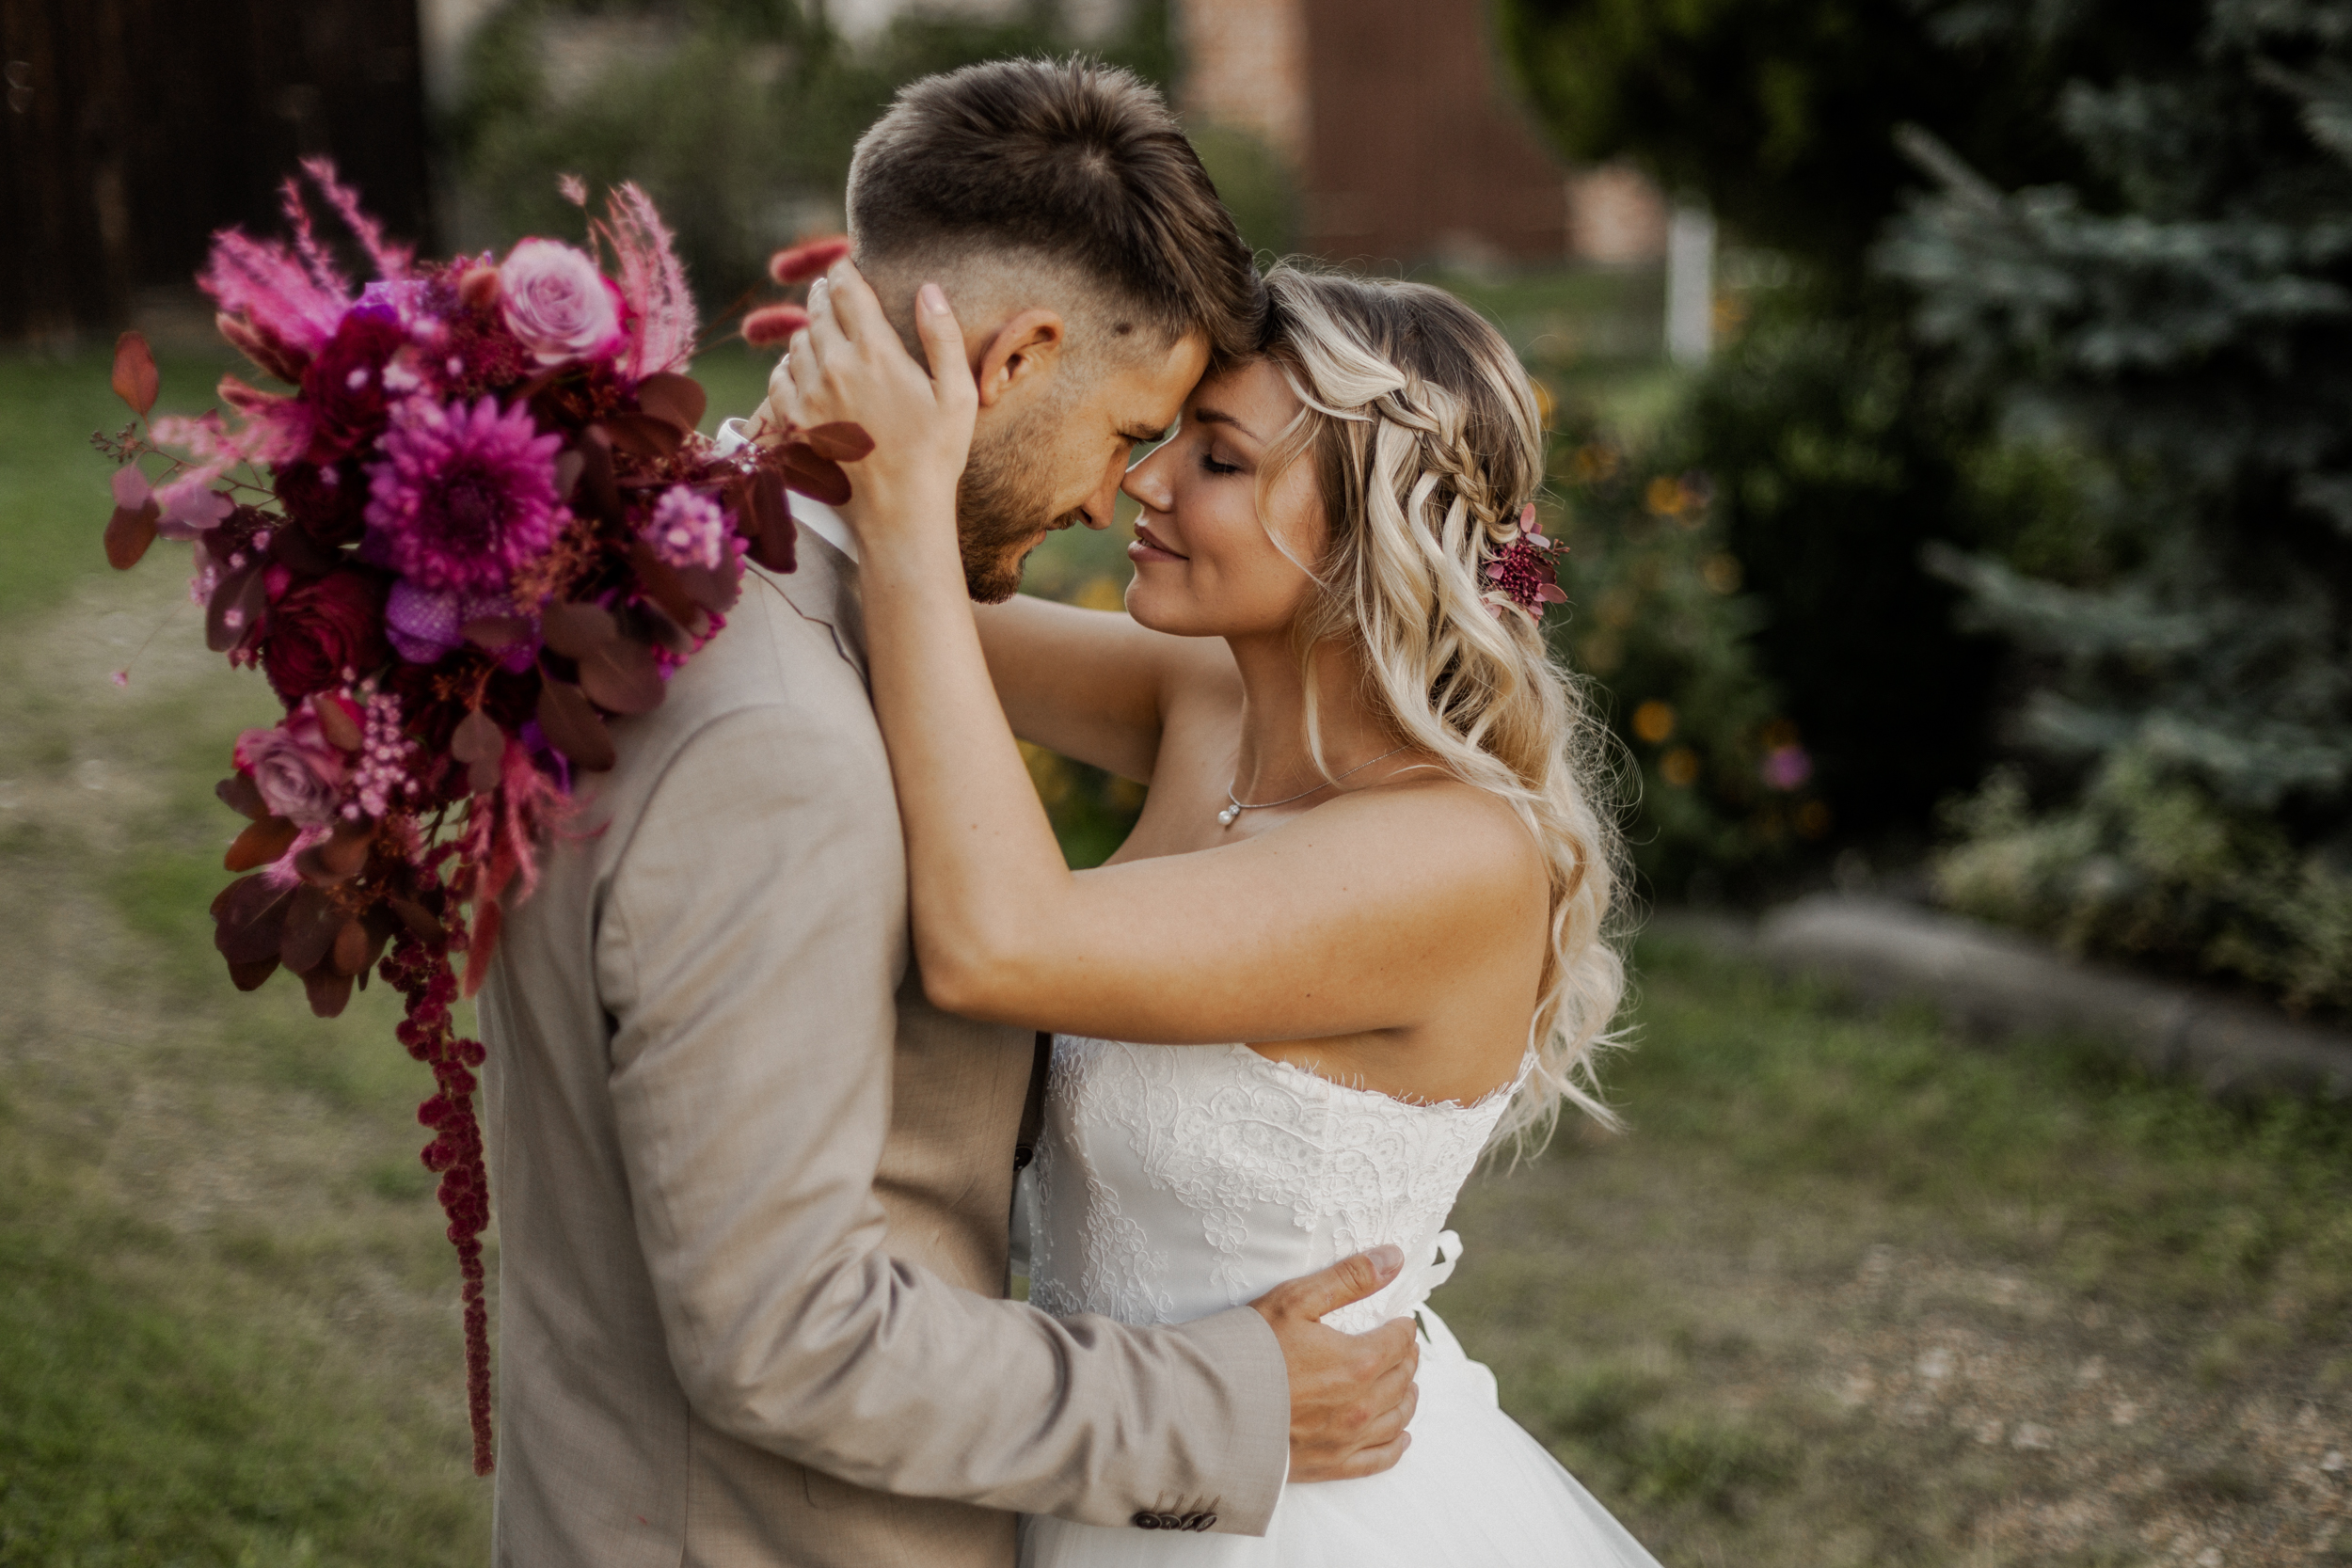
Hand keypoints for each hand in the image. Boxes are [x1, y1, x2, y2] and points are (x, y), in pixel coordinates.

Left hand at [764, 264, 976, 548]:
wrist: (899, 512)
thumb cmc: (936, 455)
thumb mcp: (957, 394)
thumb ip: (941, 336)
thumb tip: (928, 289)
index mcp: (875, 353)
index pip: (846, 289)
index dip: (844, 270)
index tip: (846, 265)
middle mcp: (834, 367)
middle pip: (817, 310)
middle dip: (826, 296)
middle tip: (835, 294)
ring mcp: (808, 395)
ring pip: (797, 342)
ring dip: (810, 332)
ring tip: (825, 334)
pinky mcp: (793, 423)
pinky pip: (778, 378)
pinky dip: (789, 368)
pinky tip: (805, 372)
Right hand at [1250, 1245, 1419, 1482]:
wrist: (1211, 1407)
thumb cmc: (1251, 1348)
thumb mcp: (1296, 1300)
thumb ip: (1349, 1278)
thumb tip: (1394, 1258)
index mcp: (1358, 1362)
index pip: (1400, 1342)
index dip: (1403, 1328)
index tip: (1399, 1323)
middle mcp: (1361, 1404)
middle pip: (1402, 1378)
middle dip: (1406, 1359)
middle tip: (1403, 1349)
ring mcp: (1348, 1439)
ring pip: (1397, 1418)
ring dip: (1406, 1397)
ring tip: (1406, 1385)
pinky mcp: (1331, 1465)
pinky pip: (1379, 1459)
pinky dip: (1396, 1446)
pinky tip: (1401, 1436)